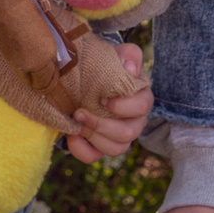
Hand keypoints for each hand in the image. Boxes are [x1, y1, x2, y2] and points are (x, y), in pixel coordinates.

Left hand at [68, 44, 149, 162]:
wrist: (85, 78)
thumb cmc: (105, 67)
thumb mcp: (115, 55)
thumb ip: (128, 55)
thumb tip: (130, 69)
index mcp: (141, 98)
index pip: (142, 107)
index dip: (123, 106)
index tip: (103, 99)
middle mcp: (135, 121)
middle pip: (128, 133)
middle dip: (101, 125)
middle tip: (80, 112)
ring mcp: (118, 137)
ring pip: (115, 149)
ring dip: (93, 137)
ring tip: (76, 121)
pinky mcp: (101, 145)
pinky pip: (94, 156)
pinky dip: (81, 150)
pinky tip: (71, 136)